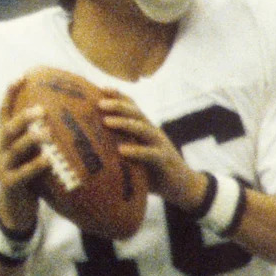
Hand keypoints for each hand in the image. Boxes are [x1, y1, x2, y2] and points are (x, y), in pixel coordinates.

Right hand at [0, 78, 49, 235]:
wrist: (15, 209)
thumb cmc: (29, 178)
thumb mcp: (30, 154)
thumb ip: (40, 138)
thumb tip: (64, 117)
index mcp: (4, 140)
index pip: (4, 113)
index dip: (10, 94)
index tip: (22, 77)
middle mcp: (1, 150)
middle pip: (8, 129)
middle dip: (24, 117)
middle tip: (42, 110)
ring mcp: (3, 168)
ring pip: (14, 149)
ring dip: (31, 139)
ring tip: (47, 132)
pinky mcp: (10, 185)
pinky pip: (22, 174)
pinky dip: (35, 166)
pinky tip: (48, 160)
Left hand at [98, 93, 208, 211]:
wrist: (183, 187)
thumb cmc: (153, 172)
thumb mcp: (136, 157)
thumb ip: (119, 151)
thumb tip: (92, 152)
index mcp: (145, 129)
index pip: (133, 107)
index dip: (119, 96)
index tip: (101, 89)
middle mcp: (153, 132)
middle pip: (135, 113)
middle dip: (118, 105)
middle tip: (99, 103)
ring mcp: (159, 145)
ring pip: (142, 128)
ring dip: (123, 123)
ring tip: (106, 121)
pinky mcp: (164, 161)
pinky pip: (149, 154)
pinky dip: (136, 151)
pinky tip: (121, 150)